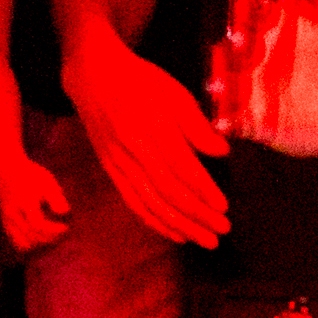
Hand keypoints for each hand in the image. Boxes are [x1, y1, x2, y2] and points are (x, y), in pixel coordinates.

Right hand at [0, 142, 75, 250]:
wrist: (7, 171)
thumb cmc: (31, 175)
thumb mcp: (47, 182)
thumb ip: (56, 198)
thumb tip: (64, 213)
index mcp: (25, 203)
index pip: (38, 225)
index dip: (53, 230)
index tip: (65, 227)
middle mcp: (13, 214)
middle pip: (32, 236)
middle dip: (50, 238)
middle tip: (62, 232)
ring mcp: (7, 221)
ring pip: (23, 243)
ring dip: (40, 243)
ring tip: (52, 236)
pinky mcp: (5, 224)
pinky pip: (16, 242)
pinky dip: (29, 244)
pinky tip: (40, 237)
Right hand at [59, 26, 232, 245]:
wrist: (93, 77)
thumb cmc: (141, 82)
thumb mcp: (174, 93)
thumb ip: (196, 125)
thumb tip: (221, 152)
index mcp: (152, 128)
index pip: (182, 169)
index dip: (203, 191)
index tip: (224, 208)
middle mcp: (134, 151)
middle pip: (168, 192)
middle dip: (197, 216)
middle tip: (222, 231)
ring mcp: (119, 164)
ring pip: (151, 203)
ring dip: (180, 226)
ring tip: (204, 240)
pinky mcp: (111, 171)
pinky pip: (133, 202)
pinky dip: (154, 221)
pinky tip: (175, 234)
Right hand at [207, 0, 317, 162]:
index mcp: (270, 23)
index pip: (252, 4)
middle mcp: (252, 51)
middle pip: (234, 39)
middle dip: (235, 39)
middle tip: (241, 40)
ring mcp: (247, 84)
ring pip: (226, 77)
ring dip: (221, 79)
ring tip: (220, 85)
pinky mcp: (249, 118)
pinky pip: (232, 117)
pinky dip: (225, 119)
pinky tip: (226, 122)